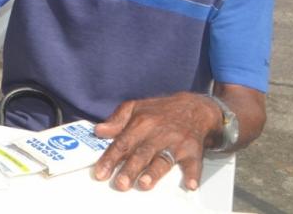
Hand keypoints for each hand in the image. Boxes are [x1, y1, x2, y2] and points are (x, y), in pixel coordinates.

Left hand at [92, 92, 221, 191]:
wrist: (194, 107)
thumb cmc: (161, 111)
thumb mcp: (135, 108)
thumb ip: (116, 120)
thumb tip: (98, 130)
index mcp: (141, 123)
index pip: (122, 143)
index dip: (110, 159)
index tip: (100, 173)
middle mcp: (157, 134)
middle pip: (141, 154)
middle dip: (130, 169)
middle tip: (121, 183)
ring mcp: (176, 142)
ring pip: (163, 160)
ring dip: (155, 172)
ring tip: (145, 183)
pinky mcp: (193, 150)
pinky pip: (194, 163)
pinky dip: (193, 174)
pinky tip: (190, 184)